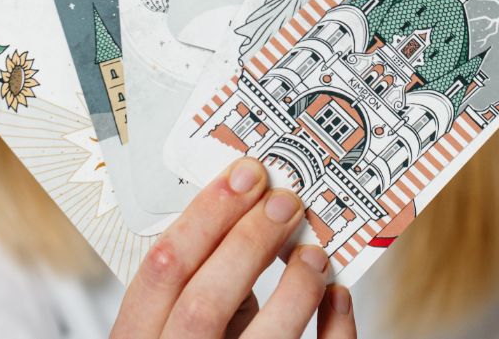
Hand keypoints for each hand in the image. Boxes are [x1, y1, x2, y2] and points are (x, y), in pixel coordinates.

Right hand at [112, 158, 356, 337]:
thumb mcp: (172, 330)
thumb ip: (196, 292)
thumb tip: (244, 219)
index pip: (161, 272)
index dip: (205, 216)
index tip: (243, 175)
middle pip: (204, 303)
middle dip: (248, 242)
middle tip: (285, 200)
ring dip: (294, 287)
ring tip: (314, 252)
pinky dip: (333, 329)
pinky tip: (337, 297)